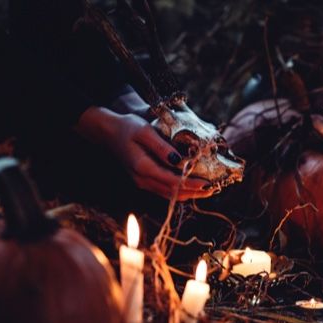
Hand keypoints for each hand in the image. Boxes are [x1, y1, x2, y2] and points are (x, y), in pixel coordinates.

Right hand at [76, 106, 214, 200]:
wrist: (108, 132)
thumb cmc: (127, 128)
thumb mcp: (145, 131)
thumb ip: (161, 147)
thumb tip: (180, 161)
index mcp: (143, 168)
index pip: (172, 181)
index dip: (191, 184)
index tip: (208, 184)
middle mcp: (142, 180)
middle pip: (173, 193)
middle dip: (195, 193)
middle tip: (214, 190)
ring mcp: (142, 183)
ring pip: (169, 195)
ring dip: (189, 194)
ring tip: (207, 190)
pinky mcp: (144, 181)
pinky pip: (164, 191)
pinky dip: (180, 191)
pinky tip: (192, 187)